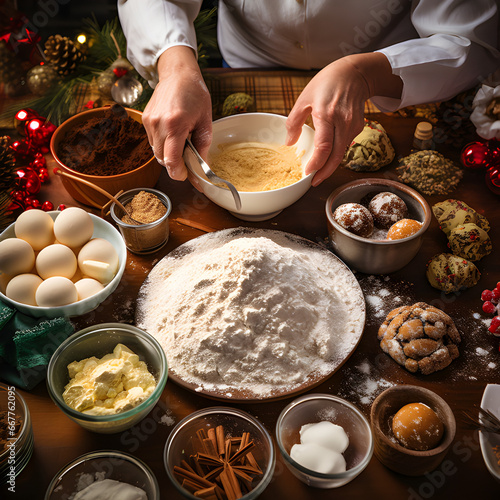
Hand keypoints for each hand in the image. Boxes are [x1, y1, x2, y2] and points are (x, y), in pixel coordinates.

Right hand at [142, 46, 211, 179]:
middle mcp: (158, 124)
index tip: (186, 175)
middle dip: (175, 165)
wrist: (178, 74)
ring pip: (156, 152)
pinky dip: (163, 144)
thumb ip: (202, 147)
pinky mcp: (145, 120)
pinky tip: (172, 134)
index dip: (178, 173)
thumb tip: (202, 169)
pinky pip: (153, 142)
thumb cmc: (195, 95)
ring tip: (181, 142)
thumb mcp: (205, 122)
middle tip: (188, 159)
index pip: (171, 161)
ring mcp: (149, 122)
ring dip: (168, 154)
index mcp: (175, 124)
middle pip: (162, 159)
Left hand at [286, 53, 401, 185]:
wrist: (355, 73)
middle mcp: (342, 121)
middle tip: (313, 182)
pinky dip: (335, 154)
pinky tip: (327, 156)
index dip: (317, 163)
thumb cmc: (327, 82)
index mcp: (326, 113)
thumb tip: (289, 143)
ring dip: (330, 165)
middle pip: (336, 156)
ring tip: (317, 172)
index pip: (324, 145)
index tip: (308, 173)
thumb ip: (294, 121)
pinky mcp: (358, 127)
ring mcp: (353, 125)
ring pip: (341, 153)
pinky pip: (345, 145)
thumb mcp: (304, 97)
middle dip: (324, 172)